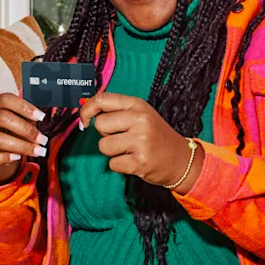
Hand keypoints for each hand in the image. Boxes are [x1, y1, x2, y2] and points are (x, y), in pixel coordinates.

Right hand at [0, 93, 47, 185]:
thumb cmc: (4, 133)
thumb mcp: (14, 123)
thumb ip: (25, 119)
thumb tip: (40, 120)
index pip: (6, 99)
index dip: (24, 107)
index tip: (40, 117)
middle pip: (2, 118)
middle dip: (26, 129)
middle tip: (42, 139)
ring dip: (21, 146)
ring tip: (36, 151)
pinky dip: (4, 158)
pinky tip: (17, 157)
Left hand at [78, 92, 202, 192]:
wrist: (181, 159)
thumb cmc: (155, 136)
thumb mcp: (140, 115)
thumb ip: (116, 111)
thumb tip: (85, 115)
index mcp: (137, 105)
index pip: (102, 100)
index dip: (86, 110)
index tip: (84, 120)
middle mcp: (140, 119)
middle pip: (100, 125)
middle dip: (105, 134)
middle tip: (122, 138)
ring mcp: (141, 141)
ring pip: (103, 146)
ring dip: (112, 151)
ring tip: (129, 150)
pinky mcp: (140, 162)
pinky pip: (112, 163)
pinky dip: (119, 165)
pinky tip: (133, 161)